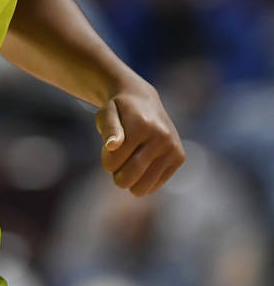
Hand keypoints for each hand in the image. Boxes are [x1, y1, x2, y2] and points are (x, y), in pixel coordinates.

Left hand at [95, 80, 185, 195]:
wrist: (144, 100)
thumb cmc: (120, 110)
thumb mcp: (107, 113)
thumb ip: (109, 128)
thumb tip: (112, 145)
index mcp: (140, 125)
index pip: (114, 161)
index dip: (107, 161)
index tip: (107, 152)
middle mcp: (160, 136)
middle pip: (131, 174)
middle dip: (118, 176)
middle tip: (117, 165)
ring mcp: (172, 147)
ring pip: (144, 184)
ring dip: (131, 182)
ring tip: (128, 166)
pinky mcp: (179, 157)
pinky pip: (156, 184)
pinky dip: (144, 182)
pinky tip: (141, 168)